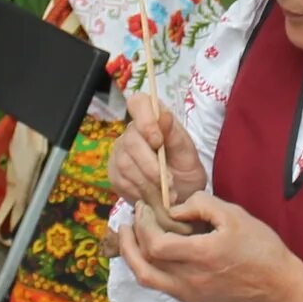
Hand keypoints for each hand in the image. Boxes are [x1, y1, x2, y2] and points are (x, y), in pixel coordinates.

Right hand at [107, 91, 205, 222]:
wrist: (180, 198)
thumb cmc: (186, 171)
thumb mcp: (189, 155)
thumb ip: (176, 136)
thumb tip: (164, 116)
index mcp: (153, 119)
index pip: (138, 102)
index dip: (145, 120)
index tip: (158, 142)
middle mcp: (132, 132)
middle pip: (131, 141)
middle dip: (152, 166)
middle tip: (171, 182)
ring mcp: (120, 152)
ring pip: (125, 164)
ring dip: (149, 182)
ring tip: (167, 194)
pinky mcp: (114, 173)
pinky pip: (121, 181)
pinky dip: (141, 192)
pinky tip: (154, 196)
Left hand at [115, 192, 298, 301]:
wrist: (276, 284)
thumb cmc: (259, 246)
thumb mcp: (234, 214)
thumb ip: (200, 205)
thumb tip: (174, 208)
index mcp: (201, 255)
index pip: (156, 244)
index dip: (143, 224)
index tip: (144, 208)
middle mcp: (189, 279)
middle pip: (144, 263)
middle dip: (131, 238)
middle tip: (132, 218)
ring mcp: (188, 293)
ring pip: (146, 278)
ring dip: (132, 256)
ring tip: (128, 236)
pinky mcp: (190, 300)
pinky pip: (159, 284)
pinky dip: (147, 266)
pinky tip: (149, 250)